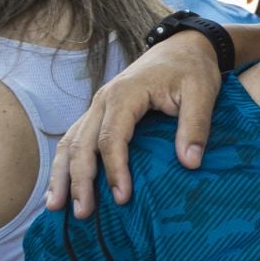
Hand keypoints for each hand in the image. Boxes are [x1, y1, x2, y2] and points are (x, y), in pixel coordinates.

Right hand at [46, 30, 223, 216]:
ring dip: (63, 175)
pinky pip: (74, 139)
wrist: (184, 47)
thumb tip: (190, 162)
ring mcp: (97, 106)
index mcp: (125, 95)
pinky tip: (60, 187)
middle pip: (82, 144)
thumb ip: (196, 126)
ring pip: (70, 143)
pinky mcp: (100, 113)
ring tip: (57, 207)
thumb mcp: (202, 93)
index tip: (122, 197)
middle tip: (83, 213)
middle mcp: (103, 100)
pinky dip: (65, 163)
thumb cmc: (193, 69)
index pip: (111, 139)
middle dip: (80, 181)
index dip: (114, 170)